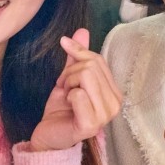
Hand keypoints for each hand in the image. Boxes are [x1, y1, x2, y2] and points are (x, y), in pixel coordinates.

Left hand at [29, 29, 121, 151]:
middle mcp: (115, 104)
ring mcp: (105, 116)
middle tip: (65, 88)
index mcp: (114, 92)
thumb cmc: (61, 109)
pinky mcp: (91, 125)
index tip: (65, 71)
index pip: (97, 60)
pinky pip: (78, 95)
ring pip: (85, 77)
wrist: (48, 134)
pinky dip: (68, 96)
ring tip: (67, 96)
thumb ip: (77, 56)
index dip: (77, 57)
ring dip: (68, 84)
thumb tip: (82, 30)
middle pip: (91, 66)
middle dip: (70, 73)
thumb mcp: (69, 77)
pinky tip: (67, 108)